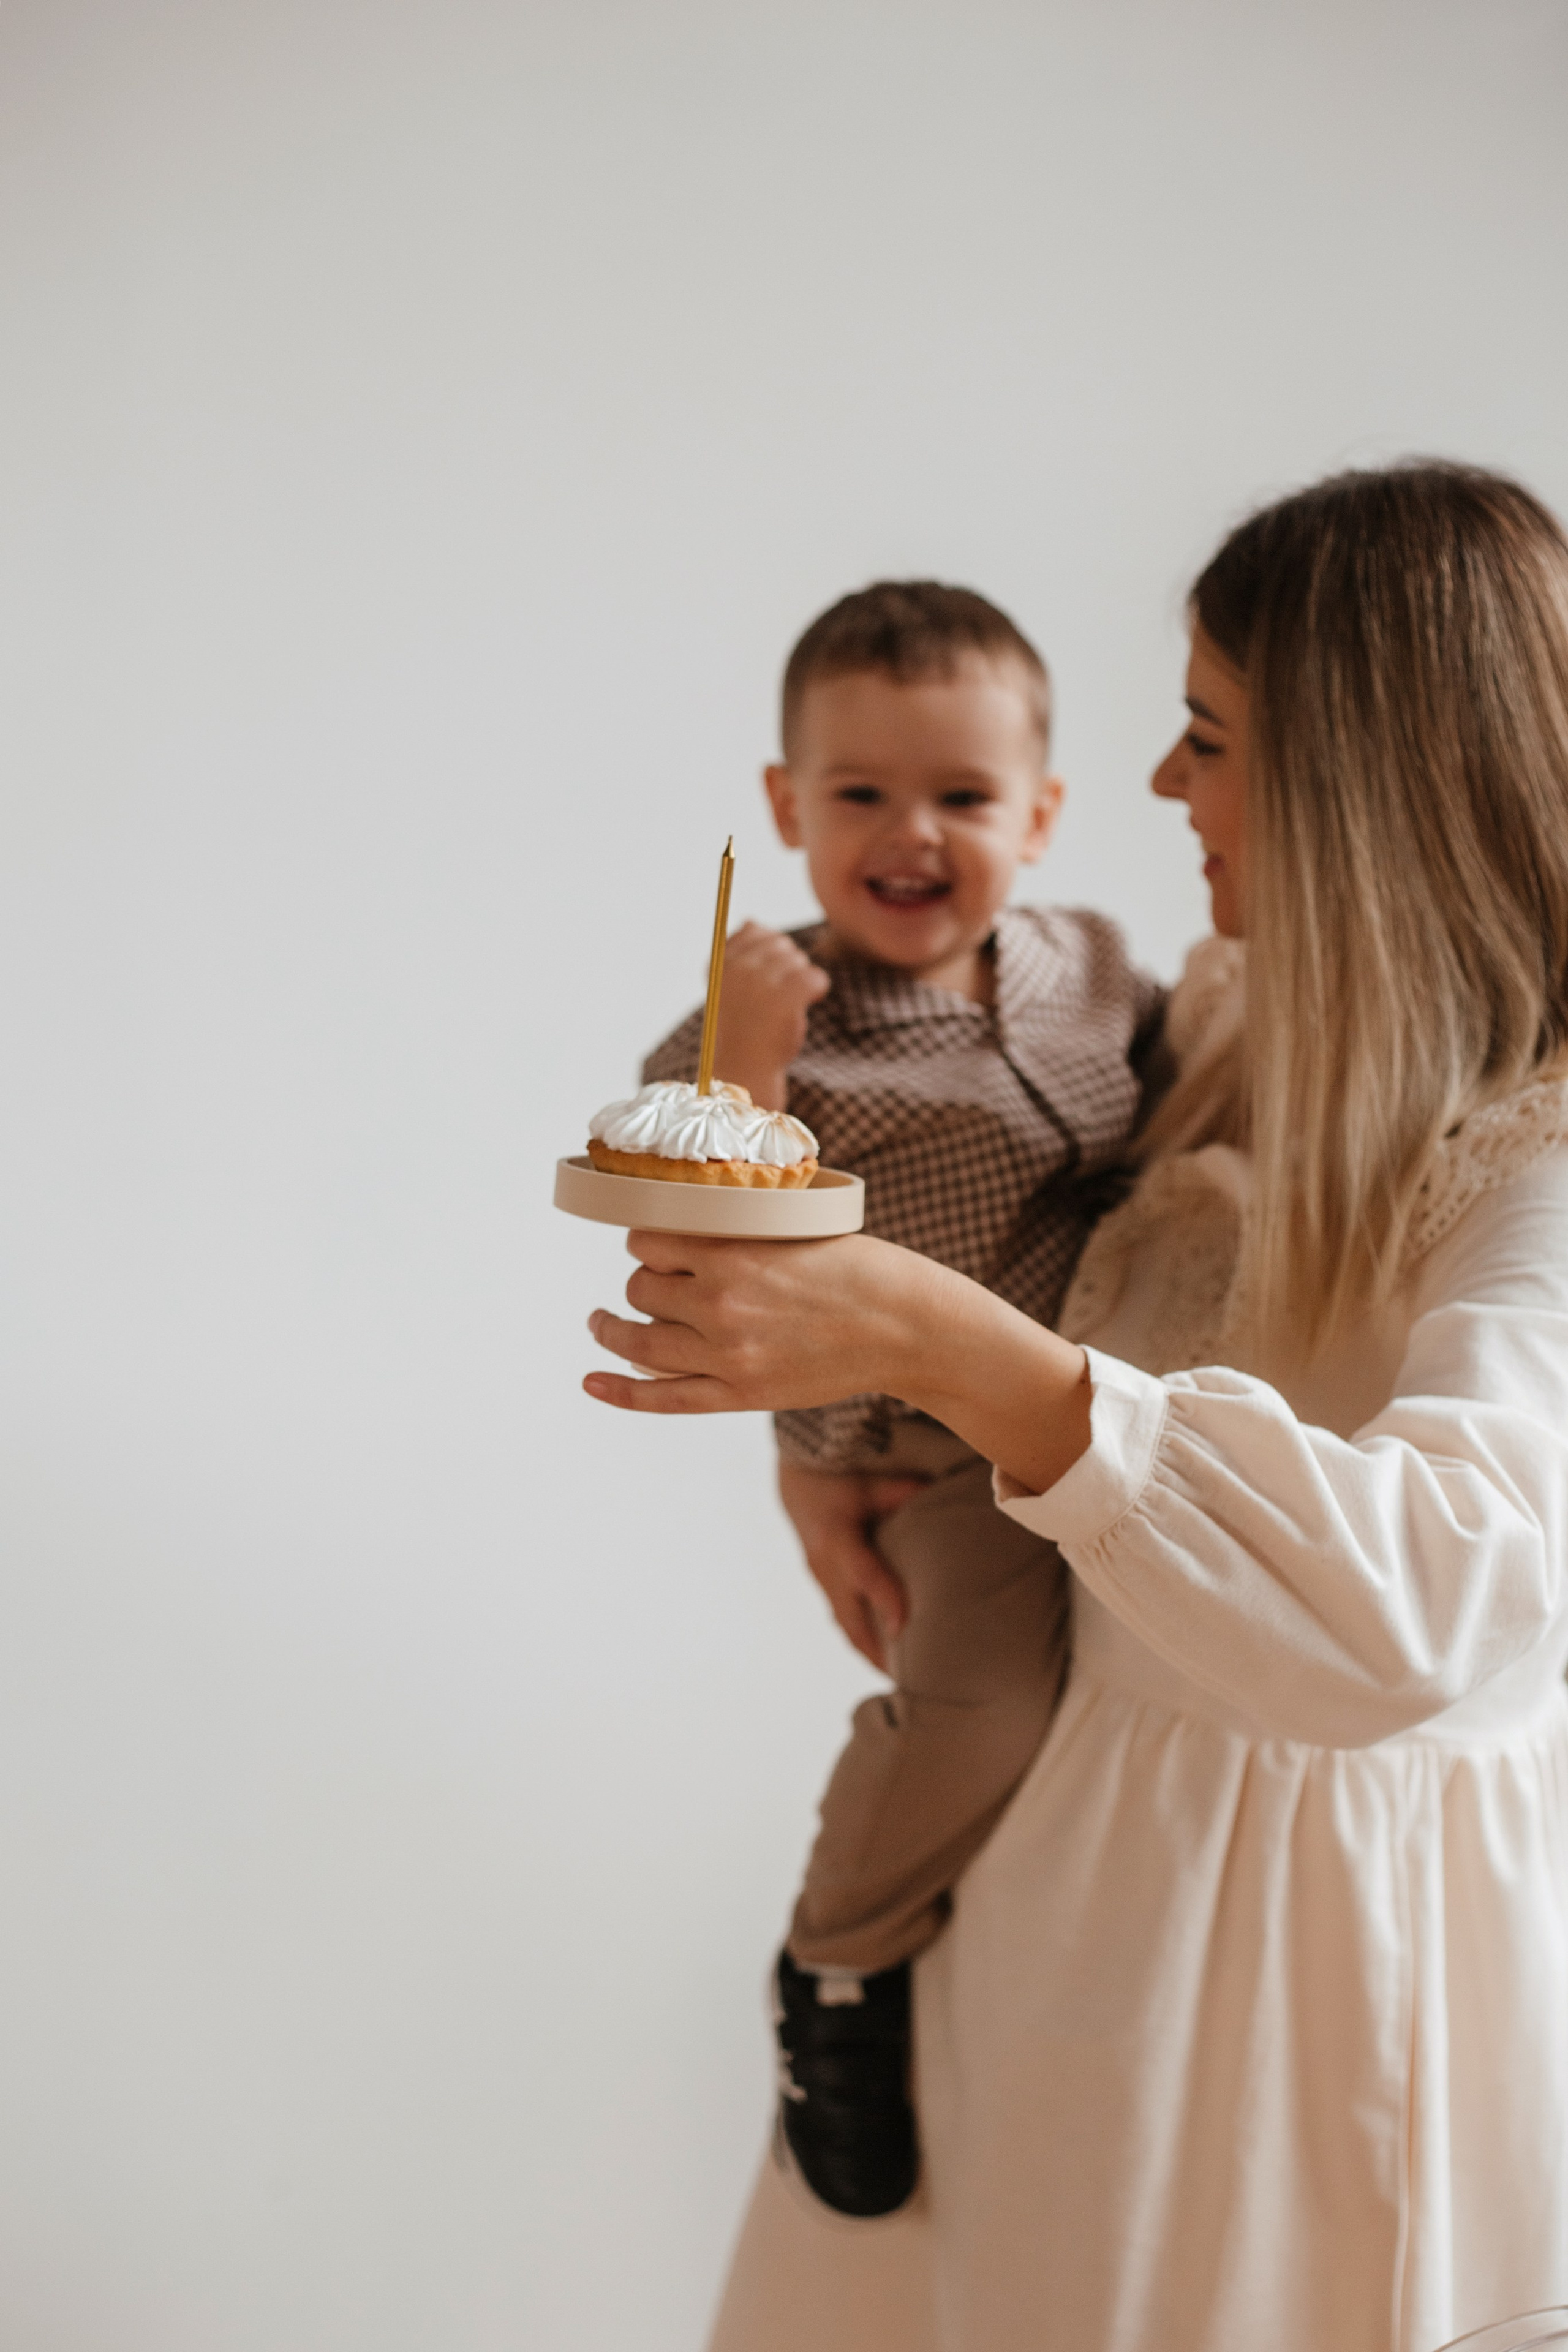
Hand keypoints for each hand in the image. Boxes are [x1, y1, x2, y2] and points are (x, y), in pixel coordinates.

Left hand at [583, 1229, 1094, 1498]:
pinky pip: (662, 1397)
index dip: (648, 1239)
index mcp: (735, 1254)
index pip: (649, 1240)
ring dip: (613, 1327)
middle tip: (662, 1280)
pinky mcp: (741, 1394)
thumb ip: (739, 1232)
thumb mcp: (795, 1229)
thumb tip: (686, 1227)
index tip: (658, 1242)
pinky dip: (619, 1390)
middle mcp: (722, 1305)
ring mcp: (729, 1355)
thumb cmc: (860, 1268)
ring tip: (602, 1321)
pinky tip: (591, 1378)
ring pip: (640, 1339)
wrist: (908, 1328)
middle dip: (646, 1281)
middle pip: (642, 1288)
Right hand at [711, 921, 829, 1110]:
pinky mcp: (787, 995)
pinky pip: (816, 976)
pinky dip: (817, 989)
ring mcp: (762, 980)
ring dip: (800, 980)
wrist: (746, 1068)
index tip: (767, 977)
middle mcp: (737, 967)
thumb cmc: (740, 1028)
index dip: (769, 952)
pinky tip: (808, 1002)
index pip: (754, 930)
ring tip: (787, 1006)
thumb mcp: (730, 986)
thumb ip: (740, 952)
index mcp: (720, 962)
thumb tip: (753, 920)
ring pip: (798, 960)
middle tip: (779, 995)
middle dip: (787, 965)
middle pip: (780, 943)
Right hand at [777, 1462, 922, 1669]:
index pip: (864, 1577)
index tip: (907, 1629)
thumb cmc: (835, 1477)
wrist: (795, 1480)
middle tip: (907, 1679)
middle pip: (851, 1619)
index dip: (886, 1602)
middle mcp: (824, 1568)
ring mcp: (821, 1579)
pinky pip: (842, 1619)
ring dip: (870, 1652)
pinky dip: (862, 1639)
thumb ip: (899, 1492)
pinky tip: (883, 1654)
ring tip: (899, 1678)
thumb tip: (935, 1496)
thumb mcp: (867, 1482)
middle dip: (877, 1651)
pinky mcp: (823, 1583)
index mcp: (835, 1540)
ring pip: (845, 1625)